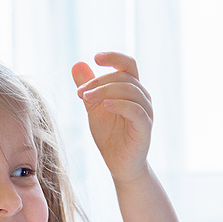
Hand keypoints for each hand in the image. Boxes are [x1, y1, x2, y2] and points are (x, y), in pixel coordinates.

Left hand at [72, 53, 152, 181]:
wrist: (119, 164)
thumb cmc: (110, 134)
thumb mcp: (94, 107)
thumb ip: (88, 87)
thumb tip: (76, 64)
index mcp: (131, 89)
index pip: (128, 64)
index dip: (114, 57)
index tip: (95, 58)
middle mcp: (142, 97)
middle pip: (124, 77)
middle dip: (100, 82)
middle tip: (81, 92)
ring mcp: (146, 112)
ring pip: (130, 90)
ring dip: (106, 91)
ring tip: (88, 98)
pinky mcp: (145, 127)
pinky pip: (136, 110)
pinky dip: (120, 105)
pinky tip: (105, 106)